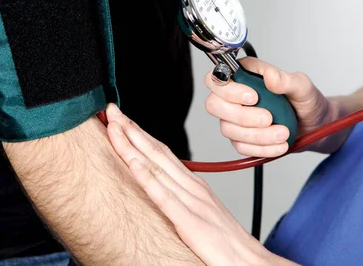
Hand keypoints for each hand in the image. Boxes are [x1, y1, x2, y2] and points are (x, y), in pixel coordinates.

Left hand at [105, 104, 297, 265]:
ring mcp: (192, 203)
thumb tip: (166, 191)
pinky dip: (147, 177)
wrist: (250, 261)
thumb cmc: (227, 242)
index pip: (163, 153)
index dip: (140, 134)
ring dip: (133, 145)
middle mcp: (192, 188)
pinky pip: (164, 197)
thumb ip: (185, 200)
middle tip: (111, 111)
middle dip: (132, 131)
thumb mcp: (203, 214)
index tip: (122, 119)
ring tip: (115, 127)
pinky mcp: (190, 222)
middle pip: (157, 152)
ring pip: (157, 167)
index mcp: (194, 186)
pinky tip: (133, 163)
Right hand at [204, 57, 349, 156]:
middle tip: (269, 118)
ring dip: (257, 135)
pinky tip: (279, 145)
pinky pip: (241, 146)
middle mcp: (234, 95)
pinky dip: (261, 148)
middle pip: (214, 105)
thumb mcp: (302, 87)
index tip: (254, 97)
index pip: (217, 78)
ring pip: (228, 129)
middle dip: (241, 116)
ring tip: (283, 133)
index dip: (229, 90)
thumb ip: (286, 80)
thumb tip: (270, 76)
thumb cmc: (307, 101)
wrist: (315, 126)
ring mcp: (235, 118)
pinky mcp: (241, 138)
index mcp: (245, 75)